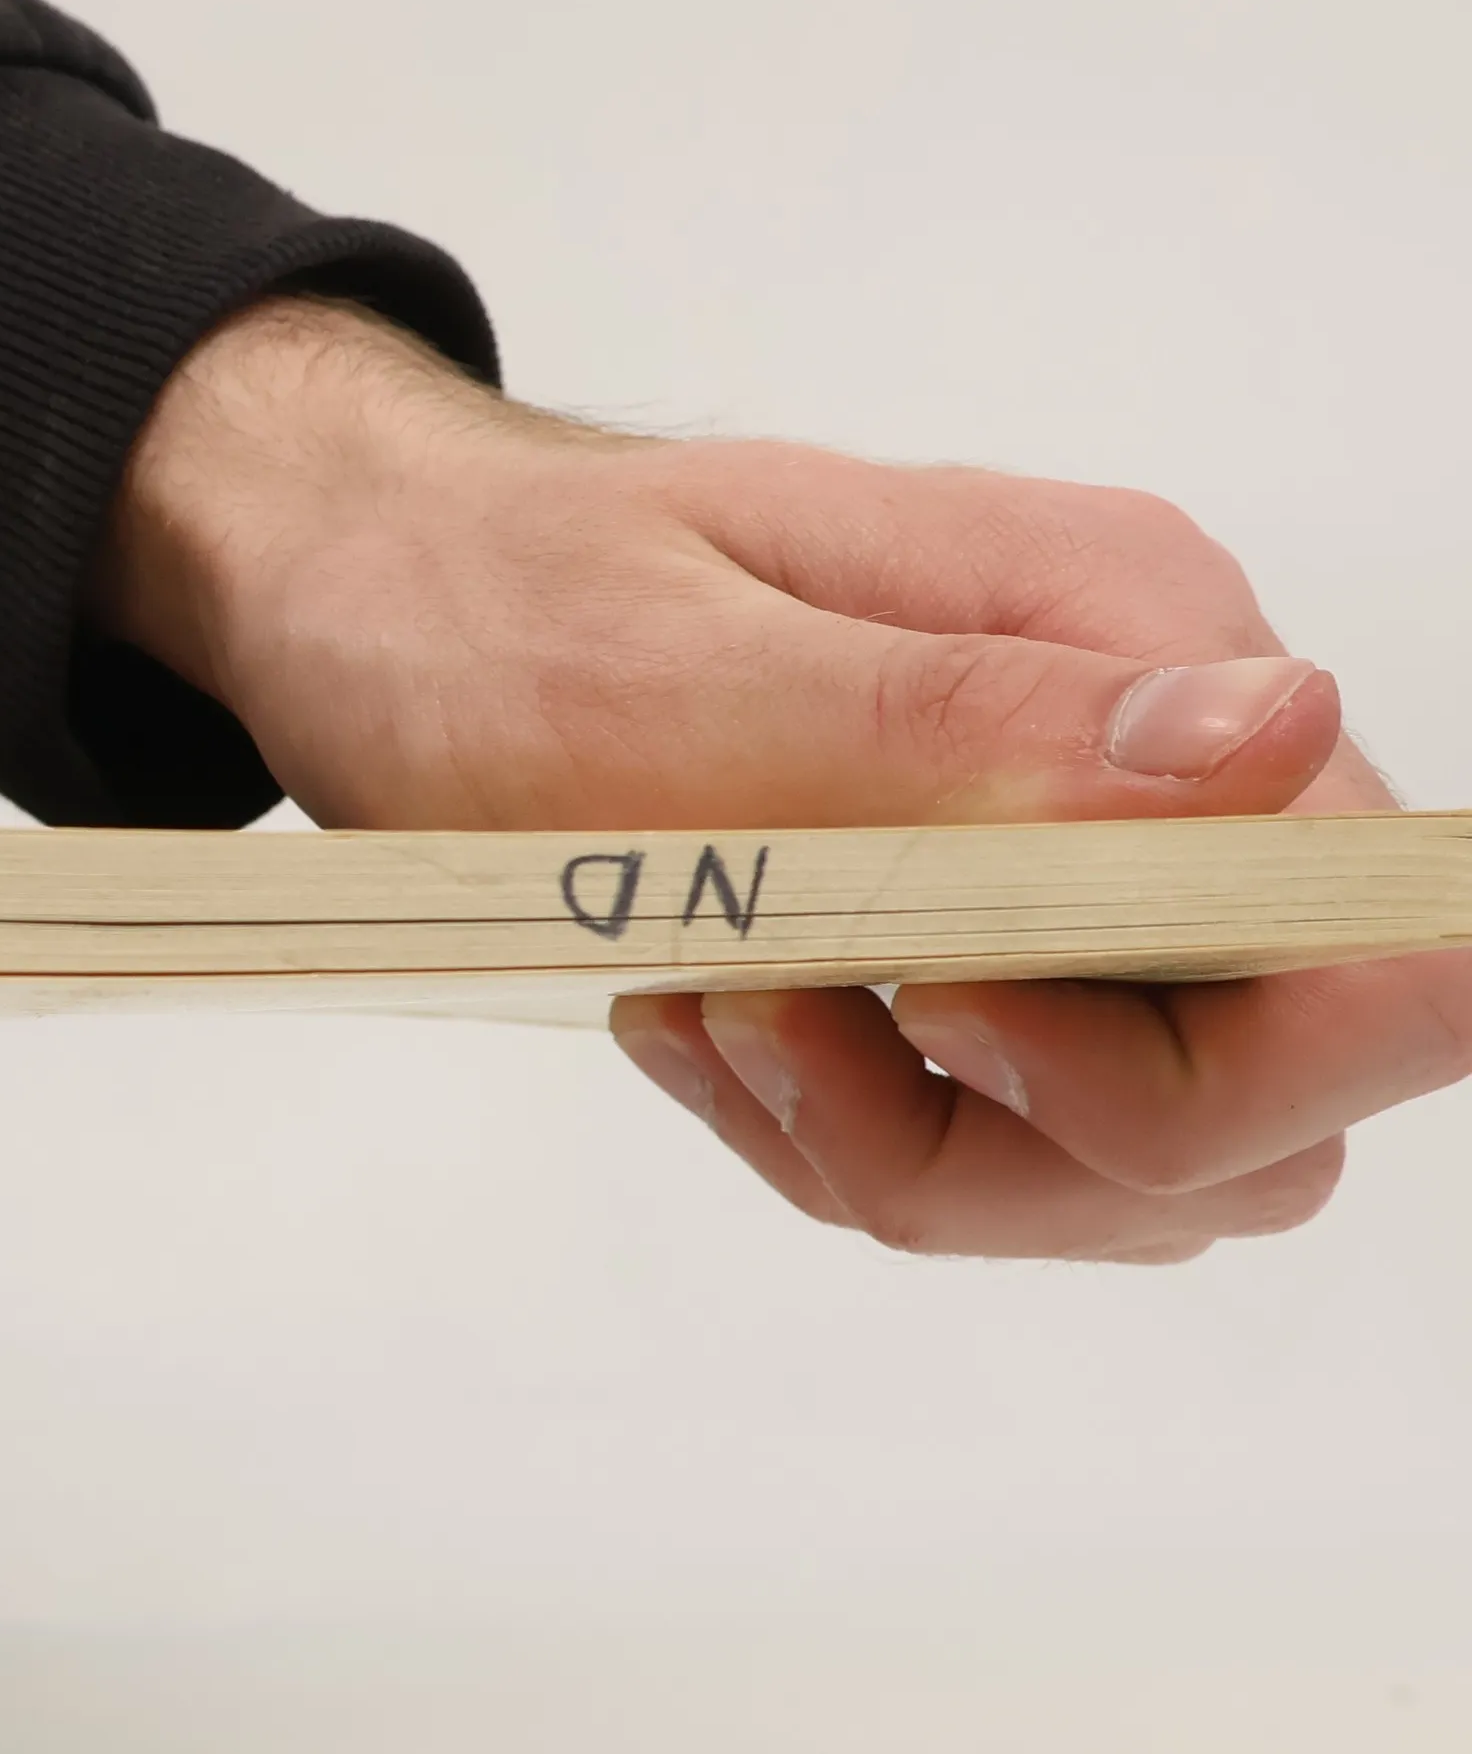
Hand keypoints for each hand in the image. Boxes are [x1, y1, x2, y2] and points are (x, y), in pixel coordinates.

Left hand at [95, 296, 1471, 1261]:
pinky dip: (851, 1133)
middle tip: (773, 1021)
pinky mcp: (980, 935)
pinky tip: (716, 1021)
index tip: (945, 1016)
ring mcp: (1065, 857)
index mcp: (1121, 631)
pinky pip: (994, 1139)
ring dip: (917, 1152)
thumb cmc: (489, 604)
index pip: (1374, 931)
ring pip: (1125, 1153)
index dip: (1214, 1062)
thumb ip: (968, 725)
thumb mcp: (676, 668)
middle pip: (1261, 1100)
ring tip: (716, 1013)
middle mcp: (1136, 753)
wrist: (381, 600)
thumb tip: (1281, 741)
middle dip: (1024, 1146)